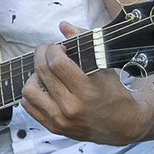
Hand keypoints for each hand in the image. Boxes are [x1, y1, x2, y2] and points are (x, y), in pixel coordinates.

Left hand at [20, 22, 153, 145]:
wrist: (125, 125)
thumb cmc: (116, 94)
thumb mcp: (104, 65)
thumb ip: (83, 42)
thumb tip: (63, 26)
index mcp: (86, 91)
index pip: (56, 62)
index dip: (53, 49)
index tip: (59, 47)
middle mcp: (71, 107)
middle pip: (42, 72)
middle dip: (42, 54)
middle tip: (49, 52)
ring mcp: (61, 120)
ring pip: (29, 90)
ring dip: (35, 76)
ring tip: (46, 72)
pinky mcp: (54, 127)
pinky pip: (28, 105)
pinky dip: (32, 93)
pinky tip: (44, 87)